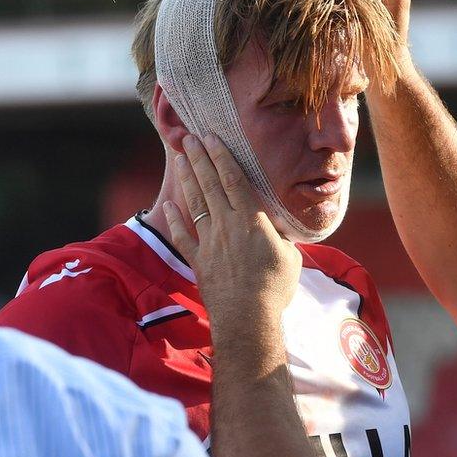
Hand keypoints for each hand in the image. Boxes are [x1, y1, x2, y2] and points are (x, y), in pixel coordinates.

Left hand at [163, 134, 301, 336]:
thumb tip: (276, 228)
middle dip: (200, 159)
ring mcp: (209, 243)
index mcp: (251, 221)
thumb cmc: (274, 288)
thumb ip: (280, 236)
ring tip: (181, 159)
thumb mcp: (290, 256)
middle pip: (211, 185)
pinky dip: (174, 220)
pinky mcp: (198, 261)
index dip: (222, 157)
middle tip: (190, 137)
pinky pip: (183, 236)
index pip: (234, 180)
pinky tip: (167, 206)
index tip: (212, 138)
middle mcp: (227, 226)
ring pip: (195, 204)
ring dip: (188, 179)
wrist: (247, 319)